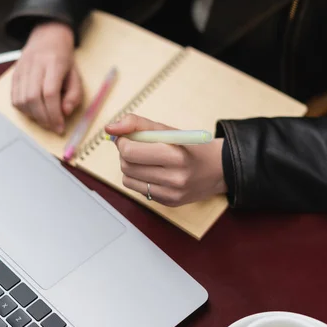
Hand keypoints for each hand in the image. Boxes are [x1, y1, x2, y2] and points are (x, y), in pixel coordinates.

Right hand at [12, 22, 82, 133]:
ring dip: (34, 116)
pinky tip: (35, 112)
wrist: (48, 36)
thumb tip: (65, 112)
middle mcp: (34, 65)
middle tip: (53, 127)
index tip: (60, 127)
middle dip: (43, 118)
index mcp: (53, 63)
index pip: (50, 93)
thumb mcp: (76, 75)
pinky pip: (14, 98)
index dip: (54, 114)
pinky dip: (24, 110)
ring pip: (21, 100)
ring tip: (45, 119)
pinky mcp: (14, 75)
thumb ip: (74, 95)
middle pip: (33, 98)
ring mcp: (21, 69)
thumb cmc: (64, 58)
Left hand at [105, 114, 226, 206]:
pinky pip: (138, 190)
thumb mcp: (166, 129)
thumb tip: (109, 129)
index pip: (130, 152)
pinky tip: (153, 172)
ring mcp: (171, 193)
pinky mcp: (168, 203)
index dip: (122, 142)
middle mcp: (174, 177)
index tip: (127, 137)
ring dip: (129, 167)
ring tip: (145, 160)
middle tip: (135, 147)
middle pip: (127, 165)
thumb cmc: (189, 146)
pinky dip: (139, 179)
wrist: (217, 169)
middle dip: (125, 154)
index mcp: (175, 154)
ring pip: (128, 179)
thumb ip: (136, 124)